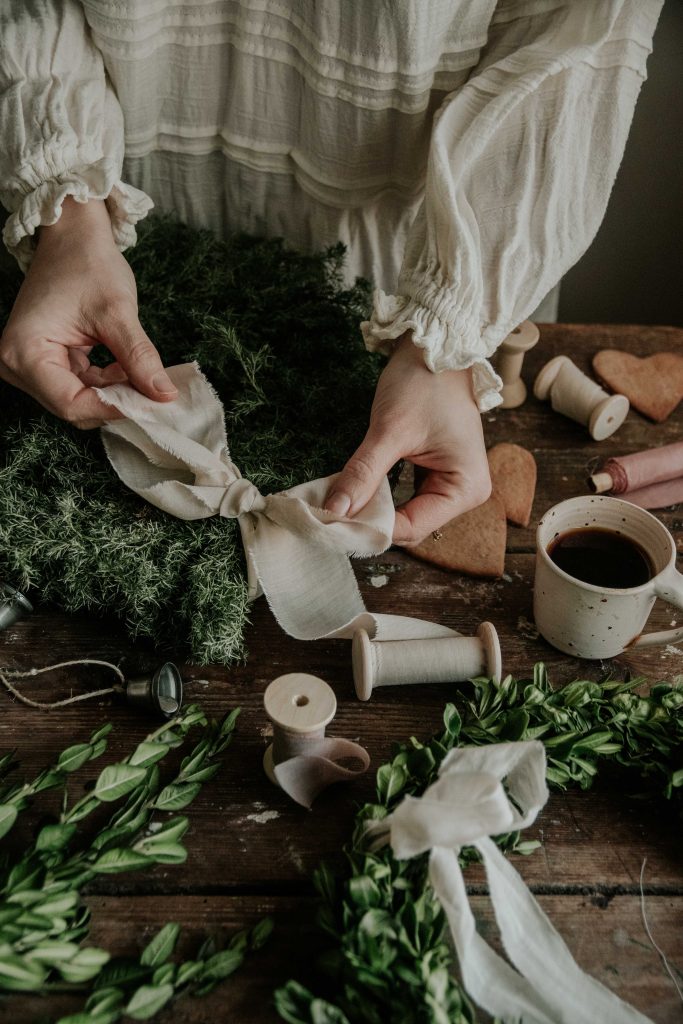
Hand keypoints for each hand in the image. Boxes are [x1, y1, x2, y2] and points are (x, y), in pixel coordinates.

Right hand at [0, 197, 176, 427]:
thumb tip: (164, 395)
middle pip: (73, 406)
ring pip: (79, 401)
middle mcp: (17, 364)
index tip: (152, 404)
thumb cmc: (87, 263)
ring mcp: (28, 365)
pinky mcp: (44, 363)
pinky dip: (106, 383)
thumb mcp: (117, 312)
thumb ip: (139, 357)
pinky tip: (126, 367)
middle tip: (154, 392)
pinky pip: (79, 388)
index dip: (113, 408)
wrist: (73, 237)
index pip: (70, 404)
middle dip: (115, 402)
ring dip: (114, 393)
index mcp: (24, 352)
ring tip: (142, 373)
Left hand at [324, 332, 490, 543]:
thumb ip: (363, 474)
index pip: (412, 527)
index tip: (333, 521)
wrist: (436, 346)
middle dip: (372, 519)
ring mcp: (452, 483)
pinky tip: (358, 489)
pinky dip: (381, 495)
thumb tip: (335, 511)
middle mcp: (466, 492)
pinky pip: (406, 496)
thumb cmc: (425, 382)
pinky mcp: (438, 473)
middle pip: (410, 525)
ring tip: (341, 501)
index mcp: (467, 488)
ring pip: (405, 513)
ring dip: (374, 508)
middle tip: (331, 512)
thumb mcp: (389, 430)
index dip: (372, 526)